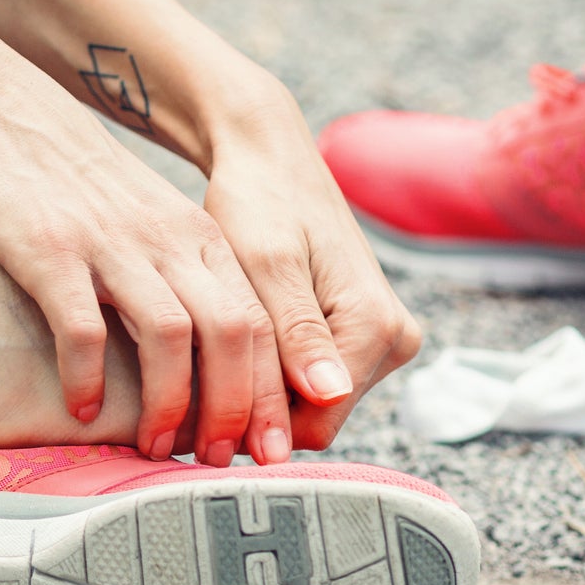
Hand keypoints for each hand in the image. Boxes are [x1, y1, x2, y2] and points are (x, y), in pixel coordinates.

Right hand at [0, 68, 292, 465]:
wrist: (3, 111)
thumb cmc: (75, 188)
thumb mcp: (149, 225)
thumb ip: (184, 283)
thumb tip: (211, 370)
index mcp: (201, 240)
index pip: (263, 324)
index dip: (271, 394)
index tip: (268, 451)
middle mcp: (168, 241)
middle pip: (232, 334)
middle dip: (234, 409)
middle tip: (218, 463)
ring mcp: (112, 245)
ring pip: (171, 337)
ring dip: (168, 404)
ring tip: (152, 448)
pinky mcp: (51, 251)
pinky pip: (83, 327)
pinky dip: (87, 377)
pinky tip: (79, 410)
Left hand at [199, 85, 422, 450]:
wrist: (268, 159)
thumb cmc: (259, 200)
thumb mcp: (268, 265)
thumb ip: (297, 333)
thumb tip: (330, 395)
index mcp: (379, 327)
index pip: (314, 425)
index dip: (252, 425)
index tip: (192, 412)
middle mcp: (394, 340)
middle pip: (314, 420)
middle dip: (254, 409)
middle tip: (190, 384)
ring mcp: (380, 339)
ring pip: (308, 405)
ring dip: (258, 391)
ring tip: (205, 358)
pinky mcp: (358, 334)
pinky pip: (308, 379)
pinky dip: (266, 372)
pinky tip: (228, 345)